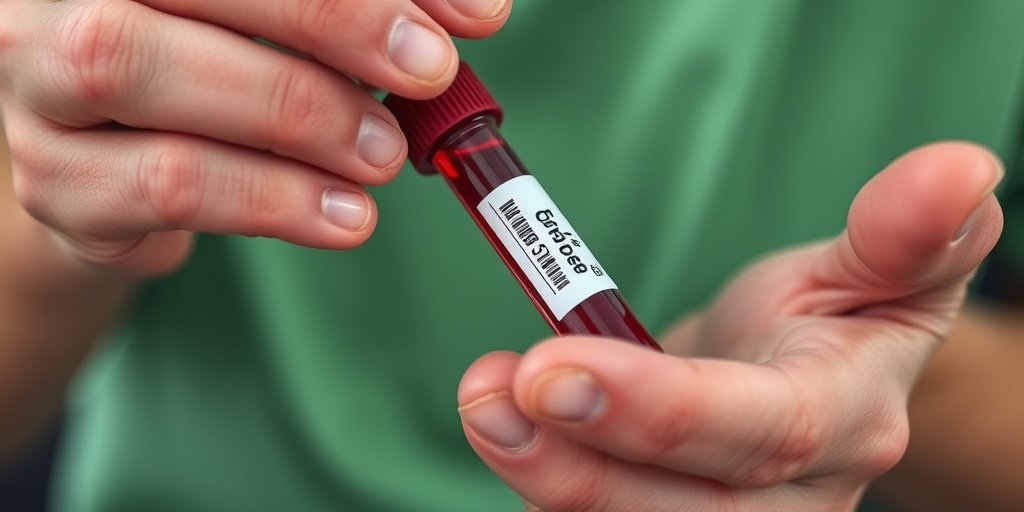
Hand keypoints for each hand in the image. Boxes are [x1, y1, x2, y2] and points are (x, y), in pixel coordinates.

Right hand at [0, 0, 509, 275]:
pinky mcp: (59, 183)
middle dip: (329, 21)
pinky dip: (271, 201)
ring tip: (386, 158)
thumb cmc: (219, 71)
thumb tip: (476, 13)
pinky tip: (345, 217)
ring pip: (145, 74)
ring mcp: (38, 87)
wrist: (125, 170)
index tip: (472, 17)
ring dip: (297, 117)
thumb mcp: (289, 28)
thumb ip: (362, 14)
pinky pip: (163, 185)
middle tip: (428, 74)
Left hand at [457, 141, 1003, 510]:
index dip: (657, 410)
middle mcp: (794, 503)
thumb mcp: (866, 271)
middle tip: (488, 396)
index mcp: (844, 421)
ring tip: (482, 406)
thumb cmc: (822, 323)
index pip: (761, 433)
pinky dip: (549, 491)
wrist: (791, 386)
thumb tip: (967, 168)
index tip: (551, 368)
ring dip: (547, 481)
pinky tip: (508, 441)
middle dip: (580, 468)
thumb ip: (903, 236)